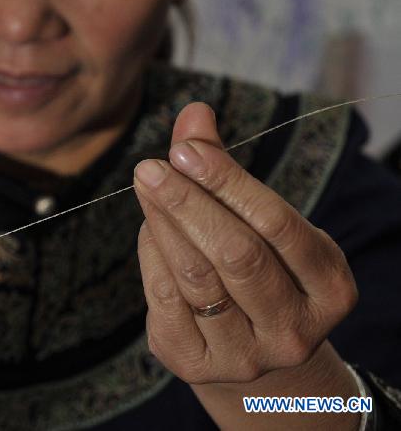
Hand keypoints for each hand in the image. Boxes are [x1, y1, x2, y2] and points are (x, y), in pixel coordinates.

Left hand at [134, 103, 359, 429]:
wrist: (252, 356)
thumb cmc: (259, 269)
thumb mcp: (261, 224)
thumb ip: (226, 169)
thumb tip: (194, 111)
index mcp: (329, 287)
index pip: (276, 224)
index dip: (226, 181)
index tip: (184, 148)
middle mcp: (295, 329)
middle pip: (235, 255)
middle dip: (187, 203)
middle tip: (150, 166)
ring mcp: (246, 355)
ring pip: (195, 278)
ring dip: (163, 223)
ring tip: (146, 184)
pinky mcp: (195, 364)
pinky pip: (163, 299)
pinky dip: (152, 255)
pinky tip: (150, 228)